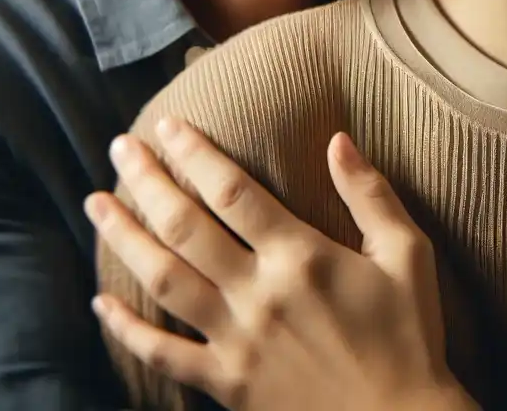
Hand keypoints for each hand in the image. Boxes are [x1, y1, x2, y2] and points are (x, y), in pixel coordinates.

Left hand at [86, 120, 472, 410]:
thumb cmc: (410, 336)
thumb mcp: (408, 255)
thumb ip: (371, 194)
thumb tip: (338, 139)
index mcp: (302, 256)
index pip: (233, 192)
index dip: (195, 153)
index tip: (170, 124)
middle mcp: (259, 294)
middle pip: (184, 226)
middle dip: (147, 181)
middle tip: (121, 148)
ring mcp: (236, 341)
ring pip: (163, 279)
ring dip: (124, 237)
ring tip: (97, 203)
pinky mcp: (226, 382)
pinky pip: (162, 353)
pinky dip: (127, 328)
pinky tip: (102, 302)